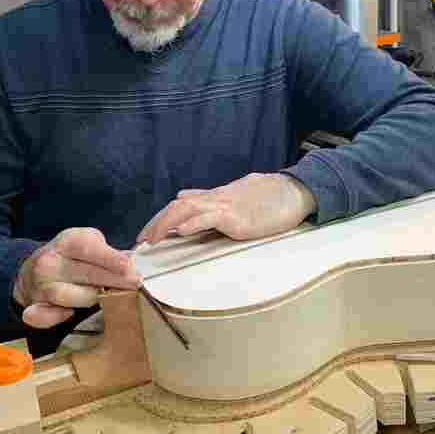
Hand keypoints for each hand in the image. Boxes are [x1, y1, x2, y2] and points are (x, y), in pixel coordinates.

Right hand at [13, 228, 139, 328]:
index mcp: (66, 242)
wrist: (32, 268)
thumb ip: (110, 252)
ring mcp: (39, 285)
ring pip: (69, 296)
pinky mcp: (33, 306)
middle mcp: (49, 262)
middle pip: (85, 273)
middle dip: (113, 280)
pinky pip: (43, 316)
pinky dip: (57, 317)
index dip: (110, 259)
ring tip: (107, 295)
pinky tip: (69, 312)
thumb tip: (133, 261)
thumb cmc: (71, 254)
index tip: (129, 267)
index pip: (89, 249)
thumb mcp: (90, 242)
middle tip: (134, 284)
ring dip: (92, 297)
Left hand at [136, 173, 316, 244]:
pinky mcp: (237, 217)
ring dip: (165, 224)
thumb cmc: (271, 197)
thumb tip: (185, 197)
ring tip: (151, 239)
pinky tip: (179, 232)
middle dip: (156, 223)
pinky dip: (191, 224)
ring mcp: (226, 206)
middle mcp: (217, 199)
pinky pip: (209, 218)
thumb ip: (212, 198)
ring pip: (187, 209)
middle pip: (178, 206)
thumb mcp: (238, 195)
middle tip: (140, 242)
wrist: (294, 191)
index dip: (161, 217)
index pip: (182, 204)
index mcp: (217, 197)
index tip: (147, 234)